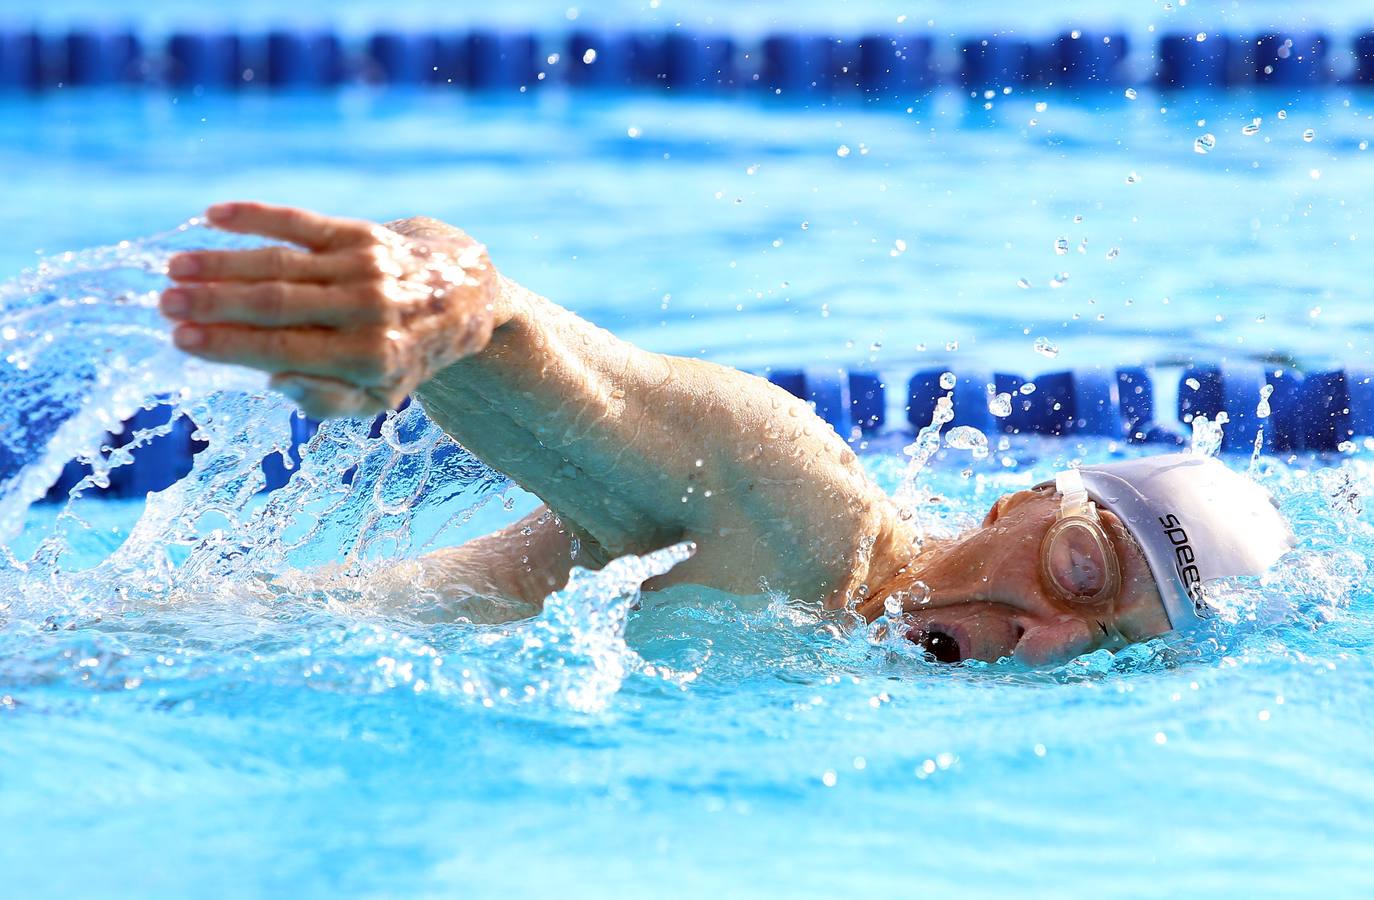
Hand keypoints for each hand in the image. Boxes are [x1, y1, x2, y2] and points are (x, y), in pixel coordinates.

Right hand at [160, 201, 501, 417]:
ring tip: (176, 268)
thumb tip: (275, 381)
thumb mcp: (378, 398)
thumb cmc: (402, 355)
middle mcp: (367, 309)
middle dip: (214, 303)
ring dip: (222, 263)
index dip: (228, 344)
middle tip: (164, 303)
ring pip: (279, 262)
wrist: (459, 297)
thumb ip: (327, 400)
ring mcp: (363, 267)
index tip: (180, 340)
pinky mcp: (360, 233)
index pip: (283, 349)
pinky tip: (214, 215)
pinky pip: (301, 221)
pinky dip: (256, 216)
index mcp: (368, 358)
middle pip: (275, 303)